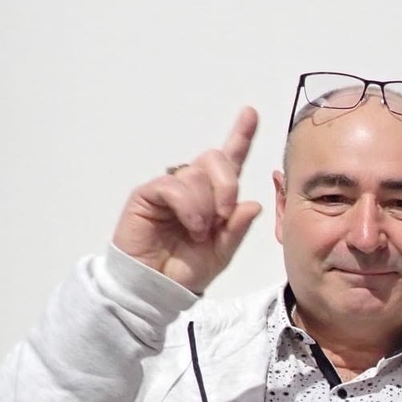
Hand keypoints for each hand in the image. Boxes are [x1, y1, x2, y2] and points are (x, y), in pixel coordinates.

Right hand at [111, 107, 262, 292]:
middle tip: (224, 215)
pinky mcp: (147, 195)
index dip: (240, 136)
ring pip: (196, 174)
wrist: (156, 288)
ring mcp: (169, 190)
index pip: (229, 161)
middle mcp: (192, 187)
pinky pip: (173, 186)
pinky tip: (191, 226)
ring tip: (199, 232)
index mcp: (213, 197)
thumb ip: (237, 229)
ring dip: (206, 205)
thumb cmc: (184, 269)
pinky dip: (189, 206)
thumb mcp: (221, 252)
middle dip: (227, 185)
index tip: (251, 113)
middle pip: (216, 159)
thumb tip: (254, 204)